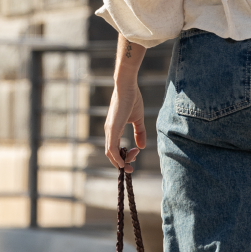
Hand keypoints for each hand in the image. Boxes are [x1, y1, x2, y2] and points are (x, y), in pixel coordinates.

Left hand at [104, 36, 146, 168]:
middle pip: (111, 154)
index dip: (122, 157)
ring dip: (120, 161)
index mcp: (113, 129)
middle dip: (121, 162)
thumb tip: (141, 146)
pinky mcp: (113, 128)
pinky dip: (116, 158)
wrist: (128, 86)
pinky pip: (111, 148)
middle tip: (132, 165)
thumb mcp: (138, 119)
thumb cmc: (132, 99)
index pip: (114, 148)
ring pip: (110, 153)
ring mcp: (109, 130)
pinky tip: (122, 163)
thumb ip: (139, 133)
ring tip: (132, 162)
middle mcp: (109, 131)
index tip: (135, 156)